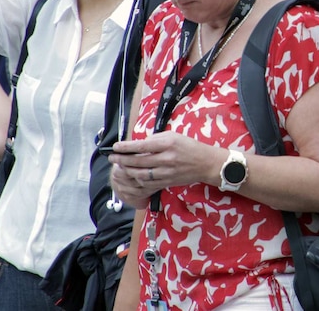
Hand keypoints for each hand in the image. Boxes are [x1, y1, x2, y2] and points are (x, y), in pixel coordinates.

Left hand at [108, 132, 224, 206]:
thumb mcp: (173, 136)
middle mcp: (166, 158)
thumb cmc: (189, 146)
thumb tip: (139, 144)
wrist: (205, 163)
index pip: (142, 146)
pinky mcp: (167, 181)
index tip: (116, 146)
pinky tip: (131, 175)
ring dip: (127, 171)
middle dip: (122, 160)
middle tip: (112, 157)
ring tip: (119, 167)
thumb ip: (155, 139)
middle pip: (138, 161)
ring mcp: (167, 172)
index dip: (126, 147)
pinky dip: (137, 180)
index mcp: (167, 144)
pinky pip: (148, 183)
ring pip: (141, 174)